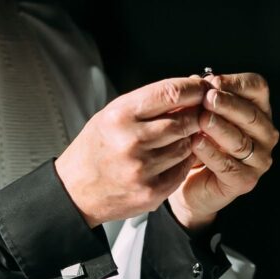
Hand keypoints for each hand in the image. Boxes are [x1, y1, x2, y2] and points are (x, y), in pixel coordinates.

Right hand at [55, 77, 205, 226]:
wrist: (75, 190)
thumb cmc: (97, 147)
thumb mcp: (113, 115)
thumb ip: (149, 104)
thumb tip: (190, 90)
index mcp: (120, 115)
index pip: (170, 93)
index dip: (194, 88)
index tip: (204, 86)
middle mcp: (131, 141)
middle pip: (184, 120)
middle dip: (197, 114)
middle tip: (201, 112)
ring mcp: (142, 168)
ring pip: (186, 145)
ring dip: (189, 138)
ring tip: (180, 136)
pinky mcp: (151, 191)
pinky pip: (182, 169)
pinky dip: (183, 161)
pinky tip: (172, 157)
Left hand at [168, 73, 279, 230]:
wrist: (187, 181)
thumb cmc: (197, 141)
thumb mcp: (199, 112)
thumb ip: (201, 97)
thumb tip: (196, 81)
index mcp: (259, 110)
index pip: (257, 88)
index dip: (236, 83)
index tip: (212, 82)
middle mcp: (265, 134)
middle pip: (251, 114)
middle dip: (227, 104)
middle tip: (207, 99)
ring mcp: (259, 160)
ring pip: (240, 141)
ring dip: (219, 128)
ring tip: (201, 119)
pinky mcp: (245, 181)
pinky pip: (228, 166)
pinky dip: (211, 153)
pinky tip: (195, 143)